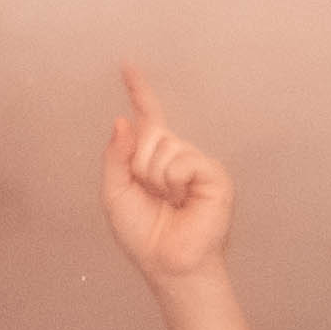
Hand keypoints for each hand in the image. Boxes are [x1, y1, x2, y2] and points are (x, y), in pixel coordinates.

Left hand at [98, 68, 231, 282]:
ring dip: (155, 178)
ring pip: (164, 147)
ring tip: (169, 202)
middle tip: (152, 195)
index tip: (127, 64)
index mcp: (154, 159)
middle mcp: (178, 155)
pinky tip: (183, 201)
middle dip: (139, 165)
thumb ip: (116, 157)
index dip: (139, 91)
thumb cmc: (144, 235)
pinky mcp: (215, 175)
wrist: (168, 265)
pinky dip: (174, 182)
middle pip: (149, 133)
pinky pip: (183, 161)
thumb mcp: (115, 193)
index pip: (147, 117)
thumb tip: (123, 120)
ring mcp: (198, 163)